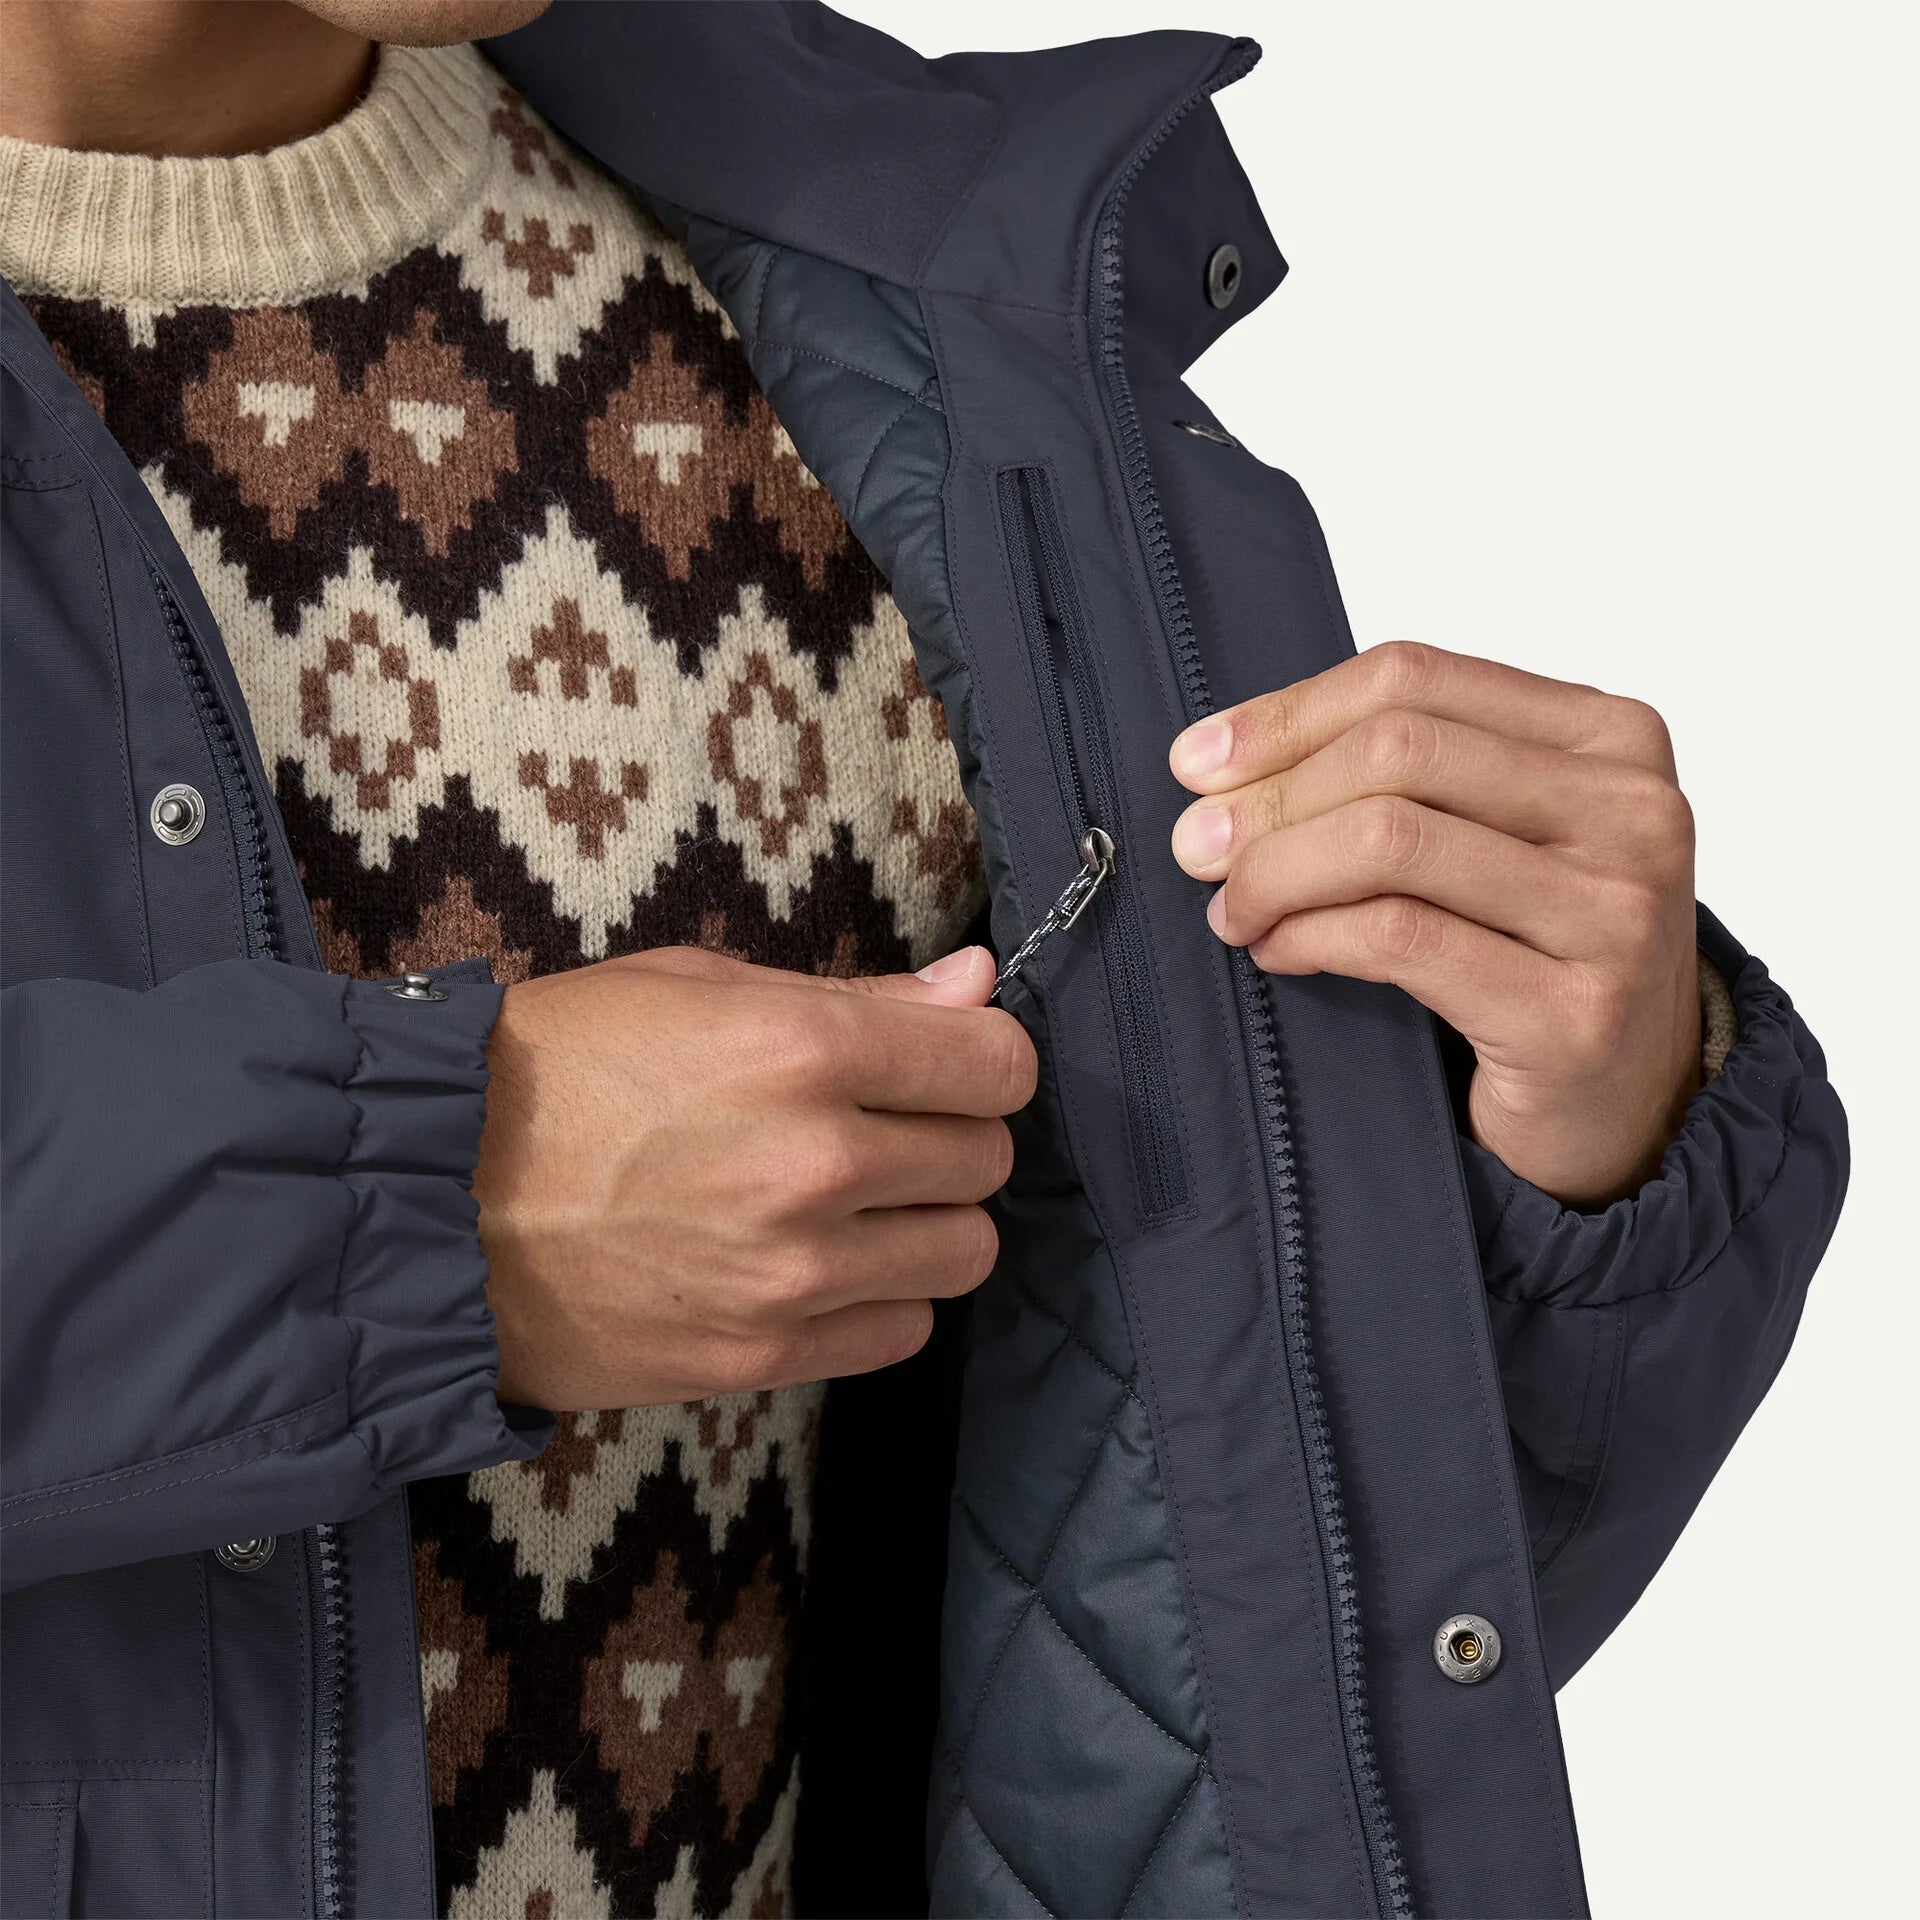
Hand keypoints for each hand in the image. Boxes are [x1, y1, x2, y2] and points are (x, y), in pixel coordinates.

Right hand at [474, 945, 1035, 1409]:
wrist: (423, 1204)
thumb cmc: (553, 1070)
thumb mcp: (695, 987)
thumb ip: (856, 994)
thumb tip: (975, 985)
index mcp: (802, 1047)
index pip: (995, 1064)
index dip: (984, 1058)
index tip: (952, 1064)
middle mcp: (815, 1164)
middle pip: (987, 1159)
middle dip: (954, 1135)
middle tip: (886, 1128)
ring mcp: (791, 1273)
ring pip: (965, 1252)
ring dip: (930, 1222)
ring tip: (859, 1203)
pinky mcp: (760, 1357)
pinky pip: (901, 1331)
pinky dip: (883, 1297)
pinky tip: (823, 1266)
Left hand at [1168, 642, 1700, 1207]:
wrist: (1632, 1103)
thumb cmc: (1539, 955)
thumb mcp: (1489, 834)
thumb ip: (1399, 777)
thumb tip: (1221, 760)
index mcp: (1612, 734)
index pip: (1414, 679)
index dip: (1286, 716)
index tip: (1196, 762)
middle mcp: (1633, 810)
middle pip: (1397, 752)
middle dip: (1271, 799)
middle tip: (1197, 848)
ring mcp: (1614, 913)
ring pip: (1390, 840)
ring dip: (1278, 872)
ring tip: (1235, 909)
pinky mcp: (1572, 1014)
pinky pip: (1399, 938)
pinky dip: (1311, 936)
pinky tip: (1278, 949)